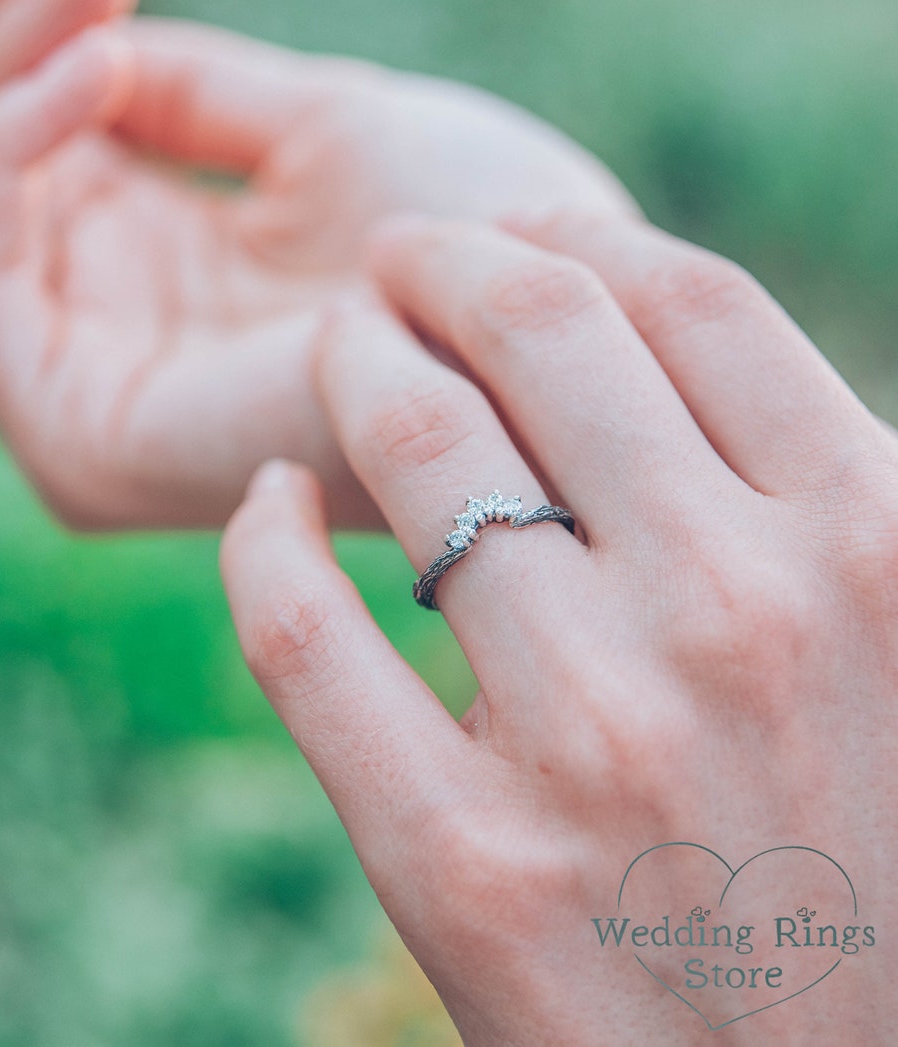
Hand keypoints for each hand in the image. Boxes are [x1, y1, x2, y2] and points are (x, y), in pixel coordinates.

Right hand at [0, 0, 634, 528]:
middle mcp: (98, 326)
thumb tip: (70, 33)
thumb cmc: (473, 242)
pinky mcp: (71, 432)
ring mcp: (74, 385)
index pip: (30, 124)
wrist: (551, 349)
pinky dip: (15, 140)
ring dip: (7, 46)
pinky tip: (98, 57)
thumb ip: (182, 91)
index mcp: (153, 267)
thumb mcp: (319, 131)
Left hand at [220, 212, 897, 1042]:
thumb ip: (816, 500)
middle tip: (399, 256)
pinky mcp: (461, 862)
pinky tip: (261, 501)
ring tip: (338, 341)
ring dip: (354, 362)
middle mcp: (738, 617)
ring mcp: (591, 740)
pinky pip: (303, 638)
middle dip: (445, 262)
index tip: (521, 230)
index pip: (691, 302)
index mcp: (876, 544)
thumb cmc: (886, 861)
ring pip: (418, 452)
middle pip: (541, 333)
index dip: (584, 234)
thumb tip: (673, 348)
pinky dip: (258, 541)